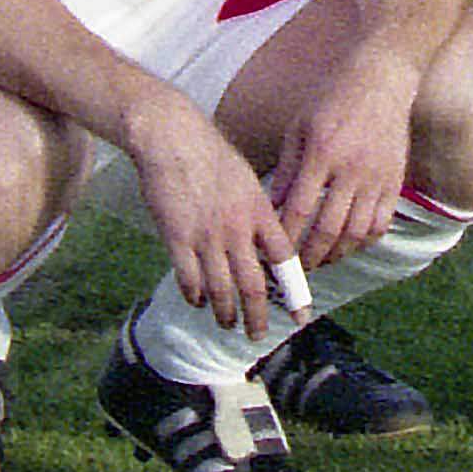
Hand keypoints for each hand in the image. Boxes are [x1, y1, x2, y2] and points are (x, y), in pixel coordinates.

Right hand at [134, 94, 310, 339]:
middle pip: (253, 284)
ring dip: (225, 313)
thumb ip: (257, 212)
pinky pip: (189, 277)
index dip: (294, 290)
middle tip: (258, 334)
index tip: (300, 313)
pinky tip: (198, 301)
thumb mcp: (246, 180)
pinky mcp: (177, 237)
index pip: (284, 259)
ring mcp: (206, 235)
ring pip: (221, 288)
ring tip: (227, 324)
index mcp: (259, 211)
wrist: (172, 138)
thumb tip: (265, 241)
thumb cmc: (211, 154)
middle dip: (257, 316)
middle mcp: (237, 228)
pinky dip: (195, 295)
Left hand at [265, 56, 423, 270]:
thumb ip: (288, 169)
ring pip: (357, 232)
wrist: (383, 78)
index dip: (286, 238)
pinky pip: (382, 222)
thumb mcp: (300, 126)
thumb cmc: (334, 99)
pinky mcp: (395, 179)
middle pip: (328, 229)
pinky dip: (365, 241)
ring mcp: (377, 176)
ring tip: (322, 261)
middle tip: (297, 270)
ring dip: (337, 254)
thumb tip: (273, 208)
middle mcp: (351, 168)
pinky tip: (350, 244)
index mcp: (322, 153)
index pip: (300, 210)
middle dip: (309, 257)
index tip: (275, 254)